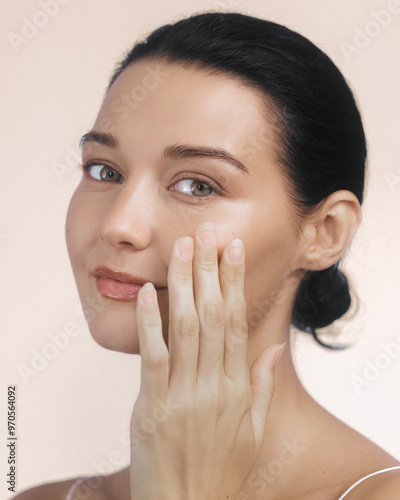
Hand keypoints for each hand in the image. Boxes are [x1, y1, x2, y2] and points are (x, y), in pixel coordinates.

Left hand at [130, 221, 284, 499]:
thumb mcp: (253, 431)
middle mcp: (213, 385)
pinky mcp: (153, 406)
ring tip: (182, 248)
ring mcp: (183, 394)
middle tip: (207, 233)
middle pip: (213, 315)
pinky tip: (149, 292)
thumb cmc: (221, 470)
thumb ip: (264, 386)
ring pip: (185, 328)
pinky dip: (150, 322)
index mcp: (238, 388)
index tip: (233, 250)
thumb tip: (275, 348)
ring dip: (183, 284)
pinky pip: (153, 356)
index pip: (237, 322)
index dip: (234, 282)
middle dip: (210, 270)